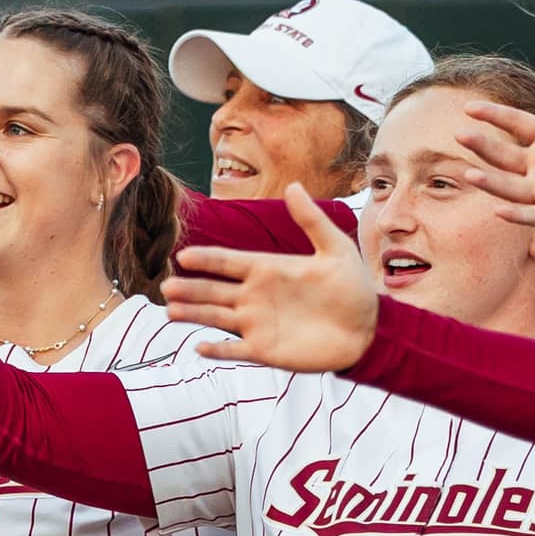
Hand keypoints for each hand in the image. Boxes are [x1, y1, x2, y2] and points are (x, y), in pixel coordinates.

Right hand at [160, 190, 380, 368]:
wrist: (368, 330)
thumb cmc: (354, 288)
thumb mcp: (335, 249)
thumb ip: (311, 221)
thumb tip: (293, 185)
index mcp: (269, 269)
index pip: (229, 263)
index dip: (206, 260)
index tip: (182, 256)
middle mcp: (256, 296)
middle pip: (214, 291)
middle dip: (190, 289)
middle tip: (166, 287)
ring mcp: (258, 323)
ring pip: (217, 317)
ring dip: (194, 315)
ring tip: (170, 311)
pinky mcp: (266, 350)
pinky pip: (236, 350)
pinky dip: (218, 349)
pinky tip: (199, 347)